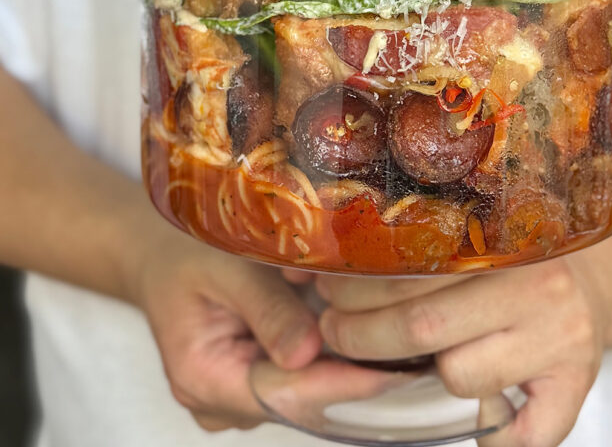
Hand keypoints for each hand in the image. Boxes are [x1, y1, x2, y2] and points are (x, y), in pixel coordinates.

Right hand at [130, 226, 401, 431]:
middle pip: (296, 400)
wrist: (157, 254)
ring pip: (301, 394)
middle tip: (411, 351)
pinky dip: (328, 359)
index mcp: (202, 378)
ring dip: (343, 366)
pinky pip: (298, 380)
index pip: (281, 395)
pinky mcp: (254, 383)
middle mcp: (219, 401)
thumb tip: (309, 353)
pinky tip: (364, 335)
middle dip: (350, 376)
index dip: (338, 386)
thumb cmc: (186, 252)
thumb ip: (267, 308)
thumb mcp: (224, 266)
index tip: (390, 371)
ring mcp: (237, 397)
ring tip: (394, 335)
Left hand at [316, 255, 610, 446]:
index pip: (412, 273)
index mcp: (507, 243)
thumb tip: (320, 265)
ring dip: (416, 378)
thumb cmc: (516, 260)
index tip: (324, 292)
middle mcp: (538, 288)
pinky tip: (475, 429)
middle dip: (362, 333)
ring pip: (460, 375)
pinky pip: (523, 435)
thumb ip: (421, 250)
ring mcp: (561, 341)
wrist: (597, 283)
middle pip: (424, 325)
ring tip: (387, 359)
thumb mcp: (479, 236)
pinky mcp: (578, 389)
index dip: (358, 290)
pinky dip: (493, 442)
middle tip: (331, 327)